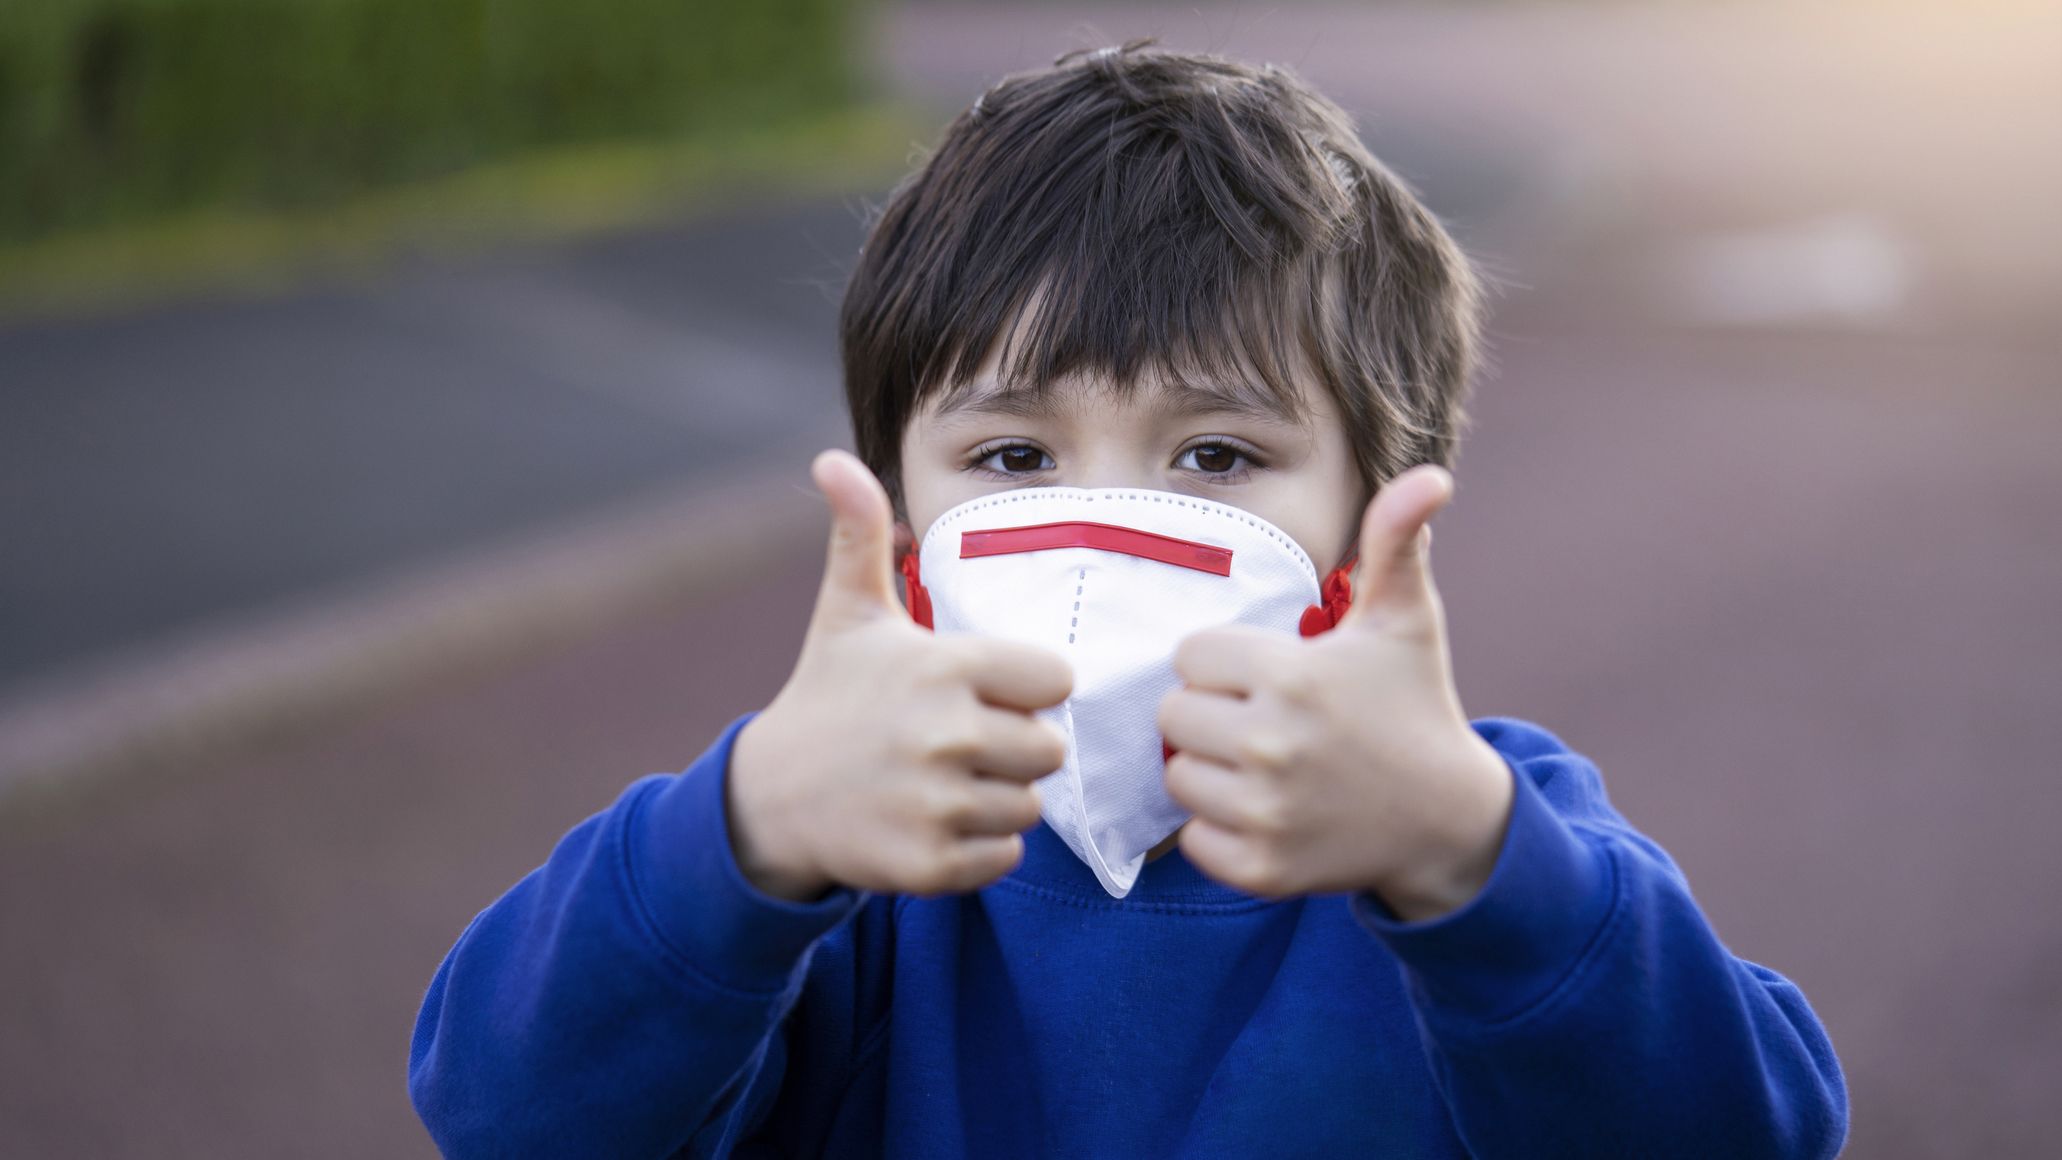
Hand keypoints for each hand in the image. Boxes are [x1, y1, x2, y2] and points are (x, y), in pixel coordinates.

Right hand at [727, 450, 1072, 900]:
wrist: (769, 798)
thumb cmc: (828, 695)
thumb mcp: (846, 612)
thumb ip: (858, 534)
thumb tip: (831, 458)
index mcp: (944, 668)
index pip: (1055, 680)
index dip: (1027, 687)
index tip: (986, 690)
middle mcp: (945, 735)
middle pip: (1050, 749)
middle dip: (1015, 747)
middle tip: (963, 742)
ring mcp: (936, 803)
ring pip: (1029, 806)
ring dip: (999, 798)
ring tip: (947, 781)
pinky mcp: (927, 863)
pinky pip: (1004, 858)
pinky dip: (981, 848)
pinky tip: (937, 821)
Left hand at [1155, 465, 1513, 918]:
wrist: (1447, 818)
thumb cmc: (1413, 705)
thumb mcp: (1404, 620)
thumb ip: (1395, 542)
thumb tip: (1429, 475)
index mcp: (1292, 677)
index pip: (1191, 656)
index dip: (1226, 664)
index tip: (1274, 676)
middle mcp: (1272, 745)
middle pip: (1173, 716)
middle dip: (1212, 715)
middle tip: (1267, 723)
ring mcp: (1266, 813)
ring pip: (1178, 776)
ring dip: (1212, 772)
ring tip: (1268, 766)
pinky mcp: (1261, 868)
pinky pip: (1194, 838)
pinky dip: (1220, 829)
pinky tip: (1268, 812)